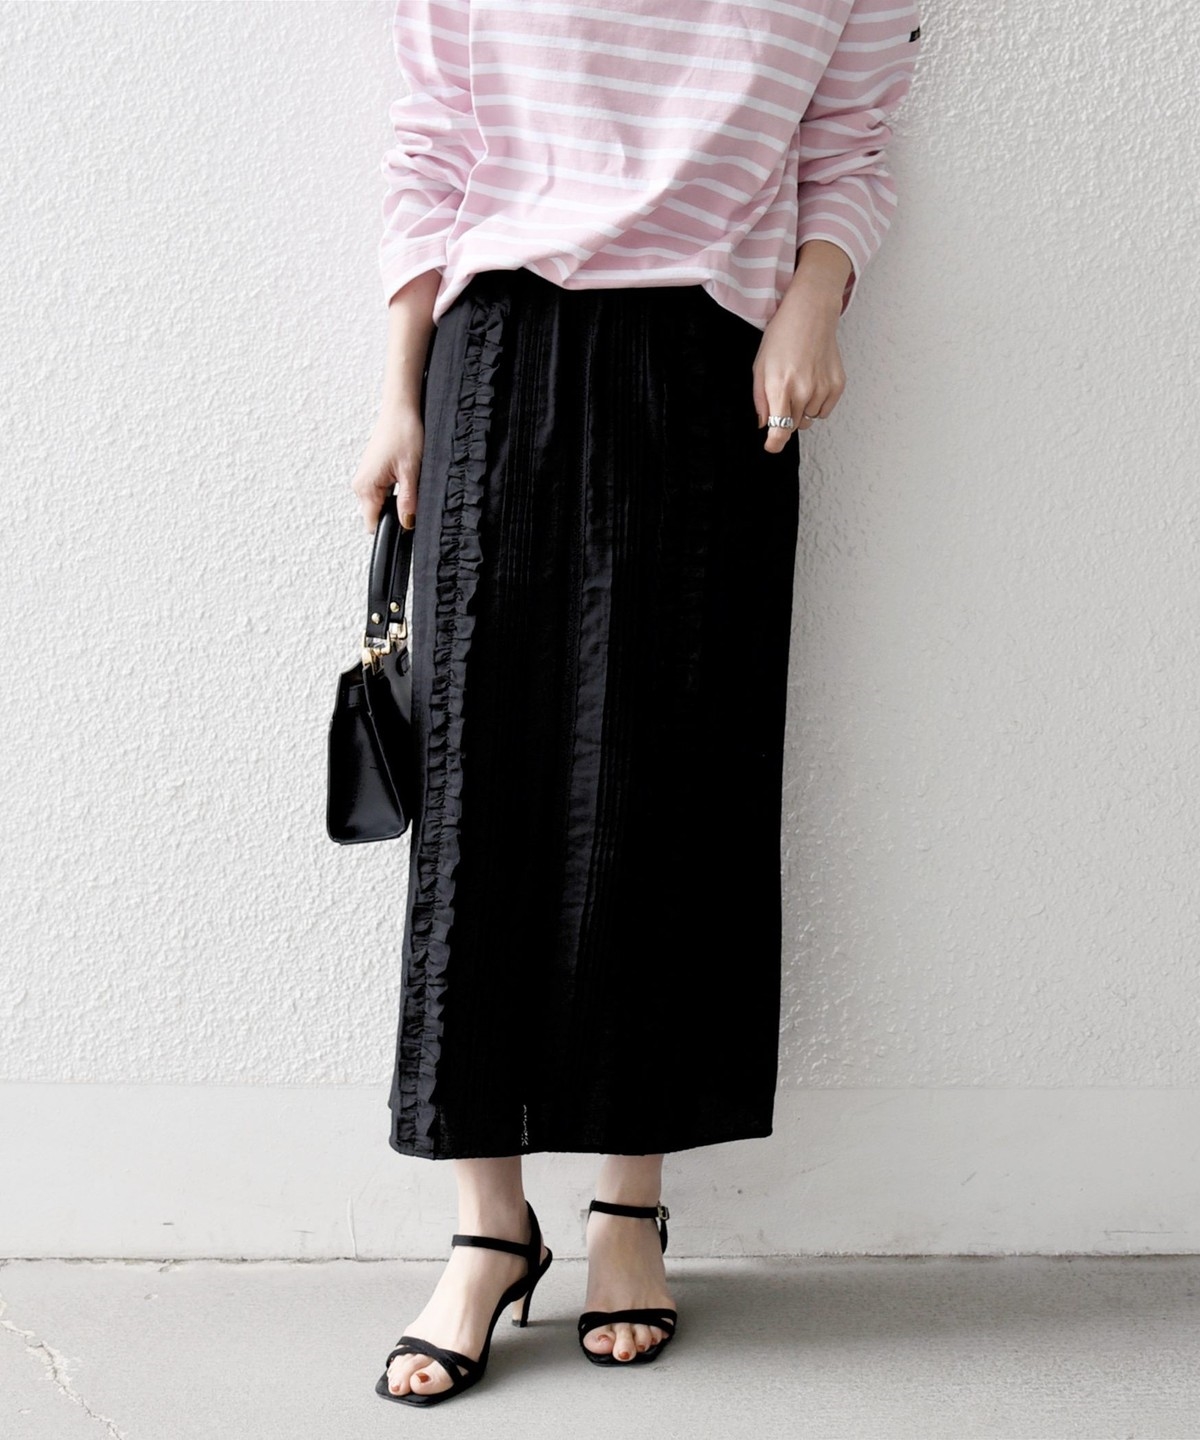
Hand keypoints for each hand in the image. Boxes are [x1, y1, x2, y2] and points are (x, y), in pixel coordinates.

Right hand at [351, 403, 423, 534]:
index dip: (391, 528)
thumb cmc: (404, 433)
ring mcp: (365, 478)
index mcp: (366, 487)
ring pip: (380, 504)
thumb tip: (407, 524)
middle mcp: (360, 484)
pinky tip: (404, 476)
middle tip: (413, 497)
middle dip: (396, 514)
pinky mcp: (372, 472)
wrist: (400, 409)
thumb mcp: (411, 471)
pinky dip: (394, 490)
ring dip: (396, 500)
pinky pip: (381, 492)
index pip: (372, 525)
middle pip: (377, 516)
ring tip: (409, 482)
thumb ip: (408, 502)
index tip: (407, 524)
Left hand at [752, 284, 845, 452]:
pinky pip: (824, 410)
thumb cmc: (782, 336)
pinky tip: (813, 381)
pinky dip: (817, 403)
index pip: (780, 432)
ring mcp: (823, 389)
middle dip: (785, 418)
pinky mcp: (838, 385)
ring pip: (809, 419)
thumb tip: (765, 424)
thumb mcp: (760, 367)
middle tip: (783, 394)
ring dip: (802, 409)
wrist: (810, 313)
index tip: (771, 445)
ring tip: (799, 382)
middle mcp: (804, 392)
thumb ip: (761, 400)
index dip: (774, 444)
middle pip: (793, 426)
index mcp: (781, 388)